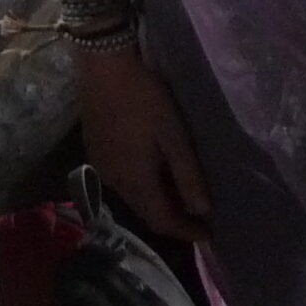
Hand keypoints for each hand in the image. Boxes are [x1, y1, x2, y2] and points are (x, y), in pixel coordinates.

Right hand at [76, 46, 211, 242]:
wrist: (104, 69)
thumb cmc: (145, 99)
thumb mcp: (174, 135)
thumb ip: (187, 174)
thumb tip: (202, 209)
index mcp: (135, 181)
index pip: (162, 220)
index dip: (185, 231)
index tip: (208, 236)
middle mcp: (114, 182)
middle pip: (146, 212)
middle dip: (173, 219)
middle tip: (200, 219)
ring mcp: (102, 167)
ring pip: (134, 197)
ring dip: (158, 202)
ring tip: (183, 198)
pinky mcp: (97, 152)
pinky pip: (123, 181)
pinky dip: (144, 186)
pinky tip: (157, 174)